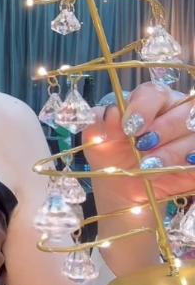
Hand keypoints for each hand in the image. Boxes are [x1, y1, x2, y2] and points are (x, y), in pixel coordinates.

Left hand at [81, 82, 194, 204]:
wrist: (124, 191)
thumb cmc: (113, 159)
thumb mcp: (99, 145)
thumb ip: (100, 126)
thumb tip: (111, 113)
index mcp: (150, 102)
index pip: (154, 93)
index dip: (144, 107)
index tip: (129, 127)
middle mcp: (178, 113)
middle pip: (186, 108)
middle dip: (164, 128)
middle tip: (143, 147)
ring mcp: (192, 135)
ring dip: (173, 151)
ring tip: (150, 167)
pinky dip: (191, 161)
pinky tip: (178, 168)